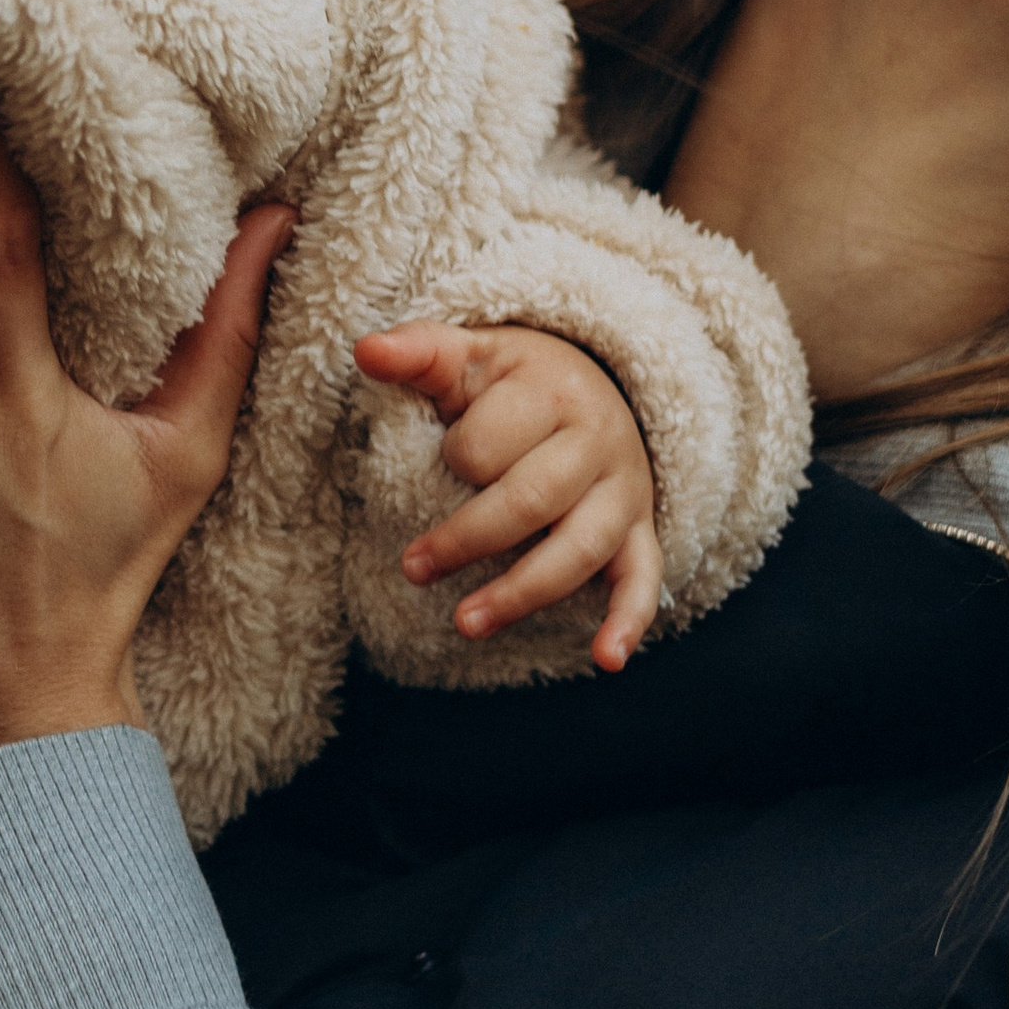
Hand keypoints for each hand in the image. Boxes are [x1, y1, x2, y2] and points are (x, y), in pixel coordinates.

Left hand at [354, 322, 663, 672]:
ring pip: (579, 549)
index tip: (444, 455)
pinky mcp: (639, 530)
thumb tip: (365, 349)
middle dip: (466, 539)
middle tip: (412, 567)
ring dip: (521, 592)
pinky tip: (606, 659)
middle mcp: (599, 438)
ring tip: (464, 623)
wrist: (594, 381)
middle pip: (532, 500)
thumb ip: (416, 351)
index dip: (456, 457)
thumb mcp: (467, 352)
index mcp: (553, 389)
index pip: (489, 444)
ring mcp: (624, 489)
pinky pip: (643, 578)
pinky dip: (628, 620)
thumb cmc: (511, 378)